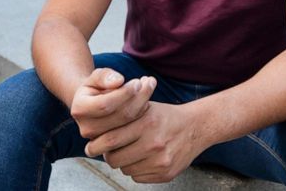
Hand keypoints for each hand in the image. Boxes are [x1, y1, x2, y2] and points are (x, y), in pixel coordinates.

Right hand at [70, 68, 155, 141]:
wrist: (94, 104)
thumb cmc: (97, 86)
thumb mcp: (97, 76)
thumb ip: (105, 76)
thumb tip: (118, 81)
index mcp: (79, 109)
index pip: (105, 104)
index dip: (123, 93)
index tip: (137, 82)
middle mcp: (87, 128)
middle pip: (119, 115)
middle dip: (138, 97)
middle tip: (150, 81)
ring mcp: (99, 139)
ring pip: (128, 124)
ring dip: (143, 104)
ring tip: (150, 85)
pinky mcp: (112, 145)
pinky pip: (131, 130)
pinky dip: (142, 114)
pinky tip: (146, 100)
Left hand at [90, 102, 207, 183]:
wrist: (196, 127)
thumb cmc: (165, 116)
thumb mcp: (146, 107)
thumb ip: (124, 116)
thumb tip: (95, 131)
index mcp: (146, 123)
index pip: (110, 139)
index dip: (96, 145)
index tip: (90, 147)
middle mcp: (154, 143)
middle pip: (115, 159)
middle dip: (107, 156)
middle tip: (105, 152)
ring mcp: (160, 161)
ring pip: (126, 170)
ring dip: (122, 163)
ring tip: (127, 152)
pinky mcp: (165, 174)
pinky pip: (138, 177)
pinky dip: (135, 170)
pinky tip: (141, 159)